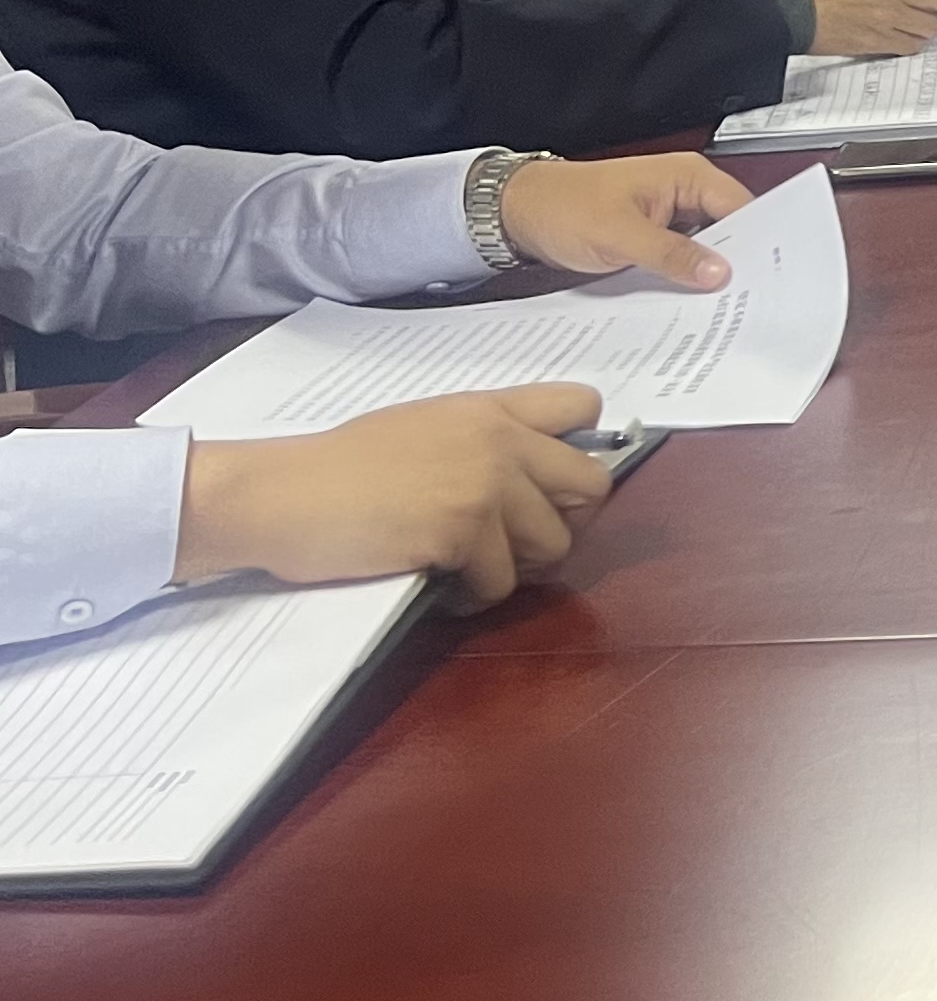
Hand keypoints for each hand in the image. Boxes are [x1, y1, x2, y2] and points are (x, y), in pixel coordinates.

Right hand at [177, 384, 609, 608]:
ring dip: (517, 566)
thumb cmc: (341, 466)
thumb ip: (484, 440)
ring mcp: (485, 485)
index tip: (553, 479)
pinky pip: (502, 581)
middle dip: (563, 521)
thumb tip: (536, 475)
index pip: (582, 404)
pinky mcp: (464, 531)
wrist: (281, 495)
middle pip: (591, 485)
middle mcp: (499, 440)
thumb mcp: (424, 427)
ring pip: (554, 544)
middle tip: (517, 541)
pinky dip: (476, 596)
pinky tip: (444, 587)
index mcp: (488, 408)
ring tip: (472, 567)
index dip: (581, 446)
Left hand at [497, 153, 749, 286]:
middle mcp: (685, 193)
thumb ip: (671, 254)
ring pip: (709, 249)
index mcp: (687, 176)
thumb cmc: (561, 206)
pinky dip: (688, 278)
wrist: (519, 213)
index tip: (767, 278)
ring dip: (711, 274)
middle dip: (738, 263)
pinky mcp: (657, 238)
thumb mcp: (618, 234)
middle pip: (733, 231)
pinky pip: (685, 259)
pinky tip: (692, 300)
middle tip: (747, 299)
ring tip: (722, 304)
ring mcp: (672, 217)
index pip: (744, 209)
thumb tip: (718, 272)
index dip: (760, 244)